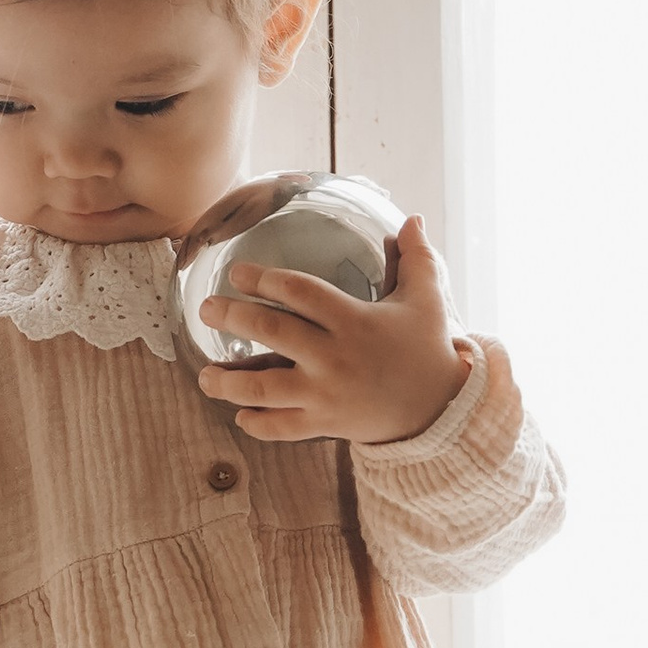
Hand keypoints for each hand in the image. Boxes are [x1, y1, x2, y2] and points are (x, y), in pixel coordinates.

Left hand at [194, 215, 470, 445]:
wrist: (441, 409)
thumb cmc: (429, 349)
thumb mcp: (428, 300)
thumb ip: (417, 258)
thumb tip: (413, 219)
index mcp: (354, 320)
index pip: (300, 293)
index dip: (265, 280)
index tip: (238, 273)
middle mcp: (334, 357)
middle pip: (273, 332)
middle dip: (234, 318)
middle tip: (206, 308)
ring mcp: (326, 395)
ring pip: (266, 388)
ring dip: (230, 382)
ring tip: (206, 376)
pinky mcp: (326, 424)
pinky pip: (283, 428)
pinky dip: (259, 425)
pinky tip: (240, 415)